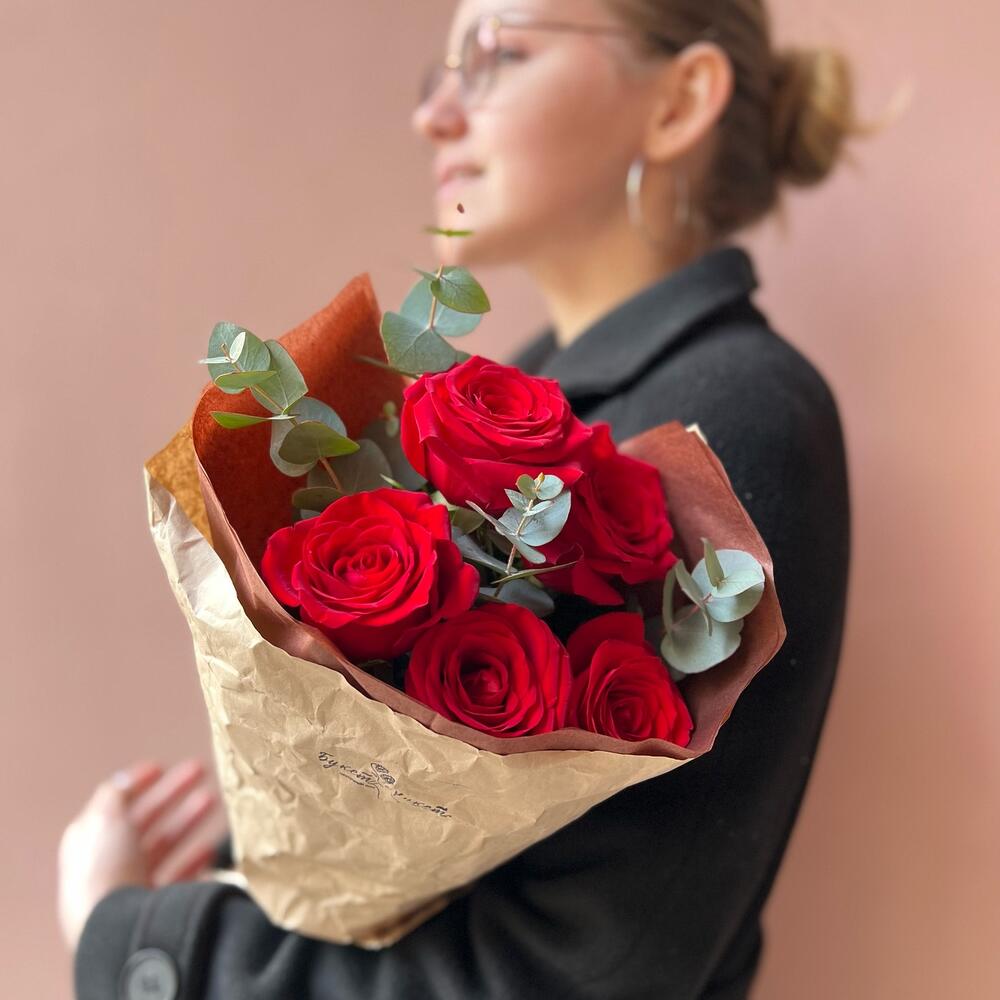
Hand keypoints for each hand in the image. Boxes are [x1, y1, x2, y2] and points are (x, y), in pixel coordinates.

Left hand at [57, 759, 219, 952]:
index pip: (116, 804)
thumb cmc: (106, 870)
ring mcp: (131, 885)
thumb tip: (124, 779)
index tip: (162, 766)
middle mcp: (108, 863)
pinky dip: (195, 860)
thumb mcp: (105, 818)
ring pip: (165, 844)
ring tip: (214, 800)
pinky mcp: (153, 906)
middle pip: (145, 821)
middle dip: (173, 794)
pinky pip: (179, 877)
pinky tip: (211, 848)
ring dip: (189, 820)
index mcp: (89, 840)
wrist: (116, 929)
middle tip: (200, 771)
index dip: (138, 782)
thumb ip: (116, 793)